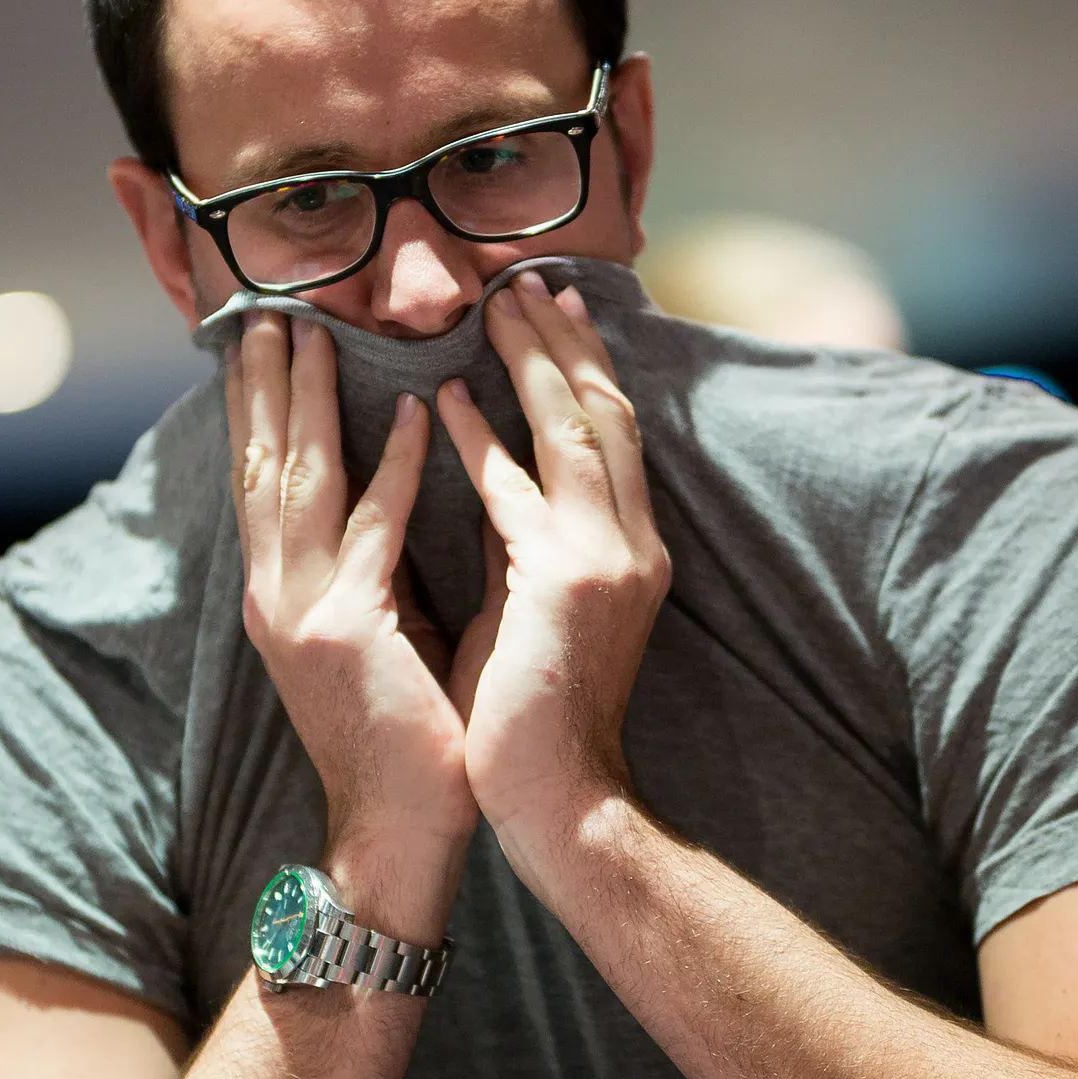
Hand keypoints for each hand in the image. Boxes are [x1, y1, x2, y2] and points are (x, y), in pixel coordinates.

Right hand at [226, 314, 477, 917]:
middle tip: (264, 309)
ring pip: (298, 478)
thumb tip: (399, 480)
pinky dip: (396, 465)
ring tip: (309, 330)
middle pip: (261, 464)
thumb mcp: (381, 626)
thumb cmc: (403, 730)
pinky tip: (414, 410)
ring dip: (306, 398)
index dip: (259, 407)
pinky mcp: (349, 628)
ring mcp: (303, 609)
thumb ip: (377, 558)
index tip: (261, 342)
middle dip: (262, 382)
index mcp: (282, 592)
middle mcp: (277, 592)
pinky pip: (375, 527)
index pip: (263, 480)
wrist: (399, 828)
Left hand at [435, 274, 670, 878]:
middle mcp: (632, 545)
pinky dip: (482, 441)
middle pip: (605, 413)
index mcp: (630, 551)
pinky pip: (517, 492)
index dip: (586, 369)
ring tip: (495, 302)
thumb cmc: (537, 717)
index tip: (557, 310)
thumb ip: (526, 543)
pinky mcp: (567, 584)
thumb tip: (500, 483)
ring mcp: (607, 561)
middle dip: (566, 341)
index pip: (613, 437)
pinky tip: (445, 400)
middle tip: (528, 277)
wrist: (561, 801)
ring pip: (575, 430)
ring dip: (532, 360)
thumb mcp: (537, 609)